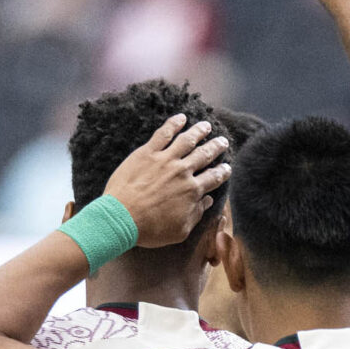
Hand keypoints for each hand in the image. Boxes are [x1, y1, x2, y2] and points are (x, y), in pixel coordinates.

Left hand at [102, 115, 231, 248]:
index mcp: (192, 191)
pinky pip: (163, 134)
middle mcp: (183, 171)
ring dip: (199, 131)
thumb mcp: (180, 230)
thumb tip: (207, 201)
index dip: (223, 172)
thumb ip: (196, 214)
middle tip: (223, 141)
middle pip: (204, 154)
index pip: (214, 178)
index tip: (227, 167)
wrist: (122, 218)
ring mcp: (165, 160)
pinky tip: (181, 117)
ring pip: (187, 140)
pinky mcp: (147, 153)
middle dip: (216, 147)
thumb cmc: (150, 229)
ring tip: (206, 126)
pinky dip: (173, 124)